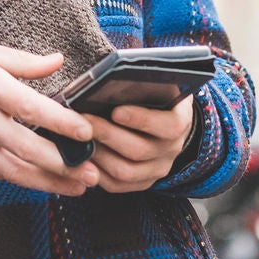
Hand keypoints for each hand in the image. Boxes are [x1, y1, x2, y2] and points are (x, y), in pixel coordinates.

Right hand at [0, 40, 99, 196]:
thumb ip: (23, 61)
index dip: (62, 123)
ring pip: (14, 170)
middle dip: (64, 165)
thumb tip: (58, 61)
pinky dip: (23, 181)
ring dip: (49, 182)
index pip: (32, 108)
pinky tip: (45, 183)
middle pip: (27, 149)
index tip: (87, 132)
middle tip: (94, 172)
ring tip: (79, 186)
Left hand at [86, 92, 200, 193]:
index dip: (141, 119)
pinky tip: (81, 158)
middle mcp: (171, 149)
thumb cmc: (153, 95)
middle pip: (139, 150)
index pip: (167, 126)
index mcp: (180, 122)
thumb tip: (117, 72)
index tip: (116, 111)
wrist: (163, 118)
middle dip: (108, 135)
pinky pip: (117, 186)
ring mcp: (157, 169)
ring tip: (79, 139)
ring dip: (99, 155)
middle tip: (83, 122)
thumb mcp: (157, 84)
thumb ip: (144, 81)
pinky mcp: (142, 182)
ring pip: (126, 172)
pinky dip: (97, 173)